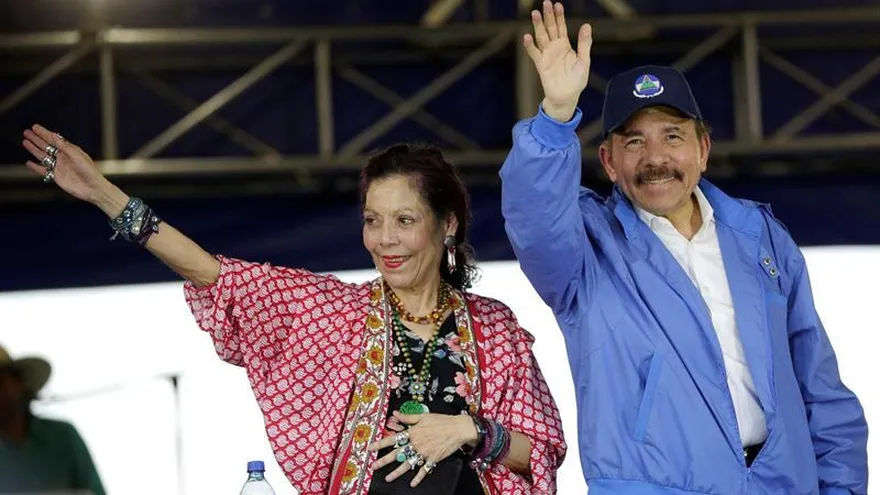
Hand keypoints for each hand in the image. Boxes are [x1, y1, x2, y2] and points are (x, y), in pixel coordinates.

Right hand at [22, 125, 109, 204]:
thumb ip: (64, 147)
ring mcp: (59, 167)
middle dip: (36, 139)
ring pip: (43, 156)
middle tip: (26, 132)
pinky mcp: (56, 177)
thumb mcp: (77, 156)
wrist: (93, 188)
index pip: (54, 140)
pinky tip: (28, 163)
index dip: (44, 133)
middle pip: (46, 146)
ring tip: (25, 142)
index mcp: (69, 151)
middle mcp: (63, 157)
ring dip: (34, 149)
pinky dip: (35, 167)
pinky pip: (43, 171)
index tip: (35, 127)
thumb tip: (54, 136)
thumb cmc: (89, 171)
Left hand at [369, 411, 476, 487]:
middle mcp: (416, 443)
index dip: (380, 444)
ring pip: (408, 464)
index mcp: (413, 432)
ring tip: (388, 478)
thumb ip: (407, 417)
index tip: (370, 448)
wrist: (458, 428)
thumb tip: (394, 414)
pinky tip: (412, 483)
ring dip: (397, 472)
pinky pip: (424, 470)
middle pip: (397, 454)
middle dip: (384, 461)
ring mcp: (424, 453)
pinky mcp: (433, 459)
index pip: (393, 439)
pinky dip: (418, 478)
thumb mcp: (423, 416)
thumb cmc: (441, 420)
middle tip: (374, 466)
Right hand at [524, 1, 592, 122]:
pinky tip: (527, 36)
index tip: (557, 4)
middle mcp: (554, 48)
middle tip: (545, 3)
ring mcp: (546, 55)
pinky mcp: (540, 65)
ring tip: (534, 13)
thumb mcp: (584, 60)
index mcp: (565, 45)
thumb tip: (586, 25)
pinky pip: (534, 53)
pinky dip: (530, 45)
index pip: (561, 27)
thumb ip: (584, 43)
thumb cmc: (576, 80)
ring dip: (537, 25)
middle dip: (547, 16)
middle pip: (550, 28)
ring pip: (541, 37)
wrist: (567, 97)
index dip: (559, 16)